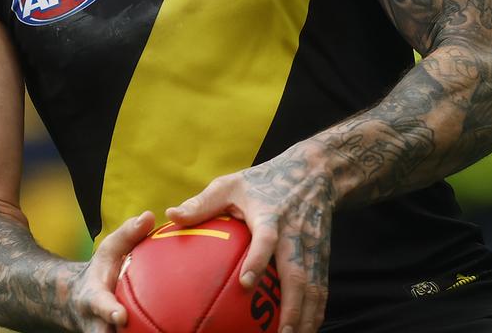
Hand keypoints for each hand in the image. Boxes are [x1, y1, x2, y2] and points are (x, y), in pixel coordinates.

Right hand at [67, 211, 155, 331]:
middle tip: (142, 331)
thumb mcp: (109, 251)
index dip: (109, 312)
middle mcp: (98, 324)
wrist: (79, 302)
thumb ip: (128, 235)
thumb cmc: (101, 272)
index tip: (120, 316)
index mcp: (94, 299)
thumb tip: (150, 216)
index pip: (100, 305)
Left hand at [166, 146, 334, 332]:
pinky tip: (306, 330)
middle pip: (297, 272)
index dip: (259, 260)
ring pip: (313, 285)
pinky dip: (316, 311)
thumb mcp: (230, 184)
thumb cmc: (262, 181)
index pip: (267, 239)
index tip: (246, 283)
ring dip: (305, 315)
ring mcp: (311, 246)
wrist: (313, 174)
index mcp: (271, 215)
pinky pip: (321, 287)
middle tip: (279, 332)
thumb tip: (170, 214)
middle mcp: (295, 234)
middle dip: (291, 305)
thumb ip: (202, 202)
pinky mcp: (321, 255)